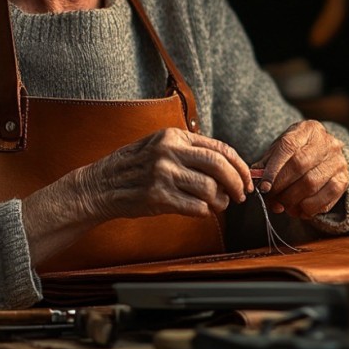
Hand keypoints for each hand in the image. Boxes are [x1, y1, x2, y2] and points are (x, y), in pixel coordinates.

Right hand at [78, 127, 252, 222]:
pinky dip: (205, 211)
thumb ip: (189, 150)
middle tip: (241, 195)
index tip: (246, 178)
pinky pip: (196, 207)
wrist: (101, 185)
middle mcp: (169, 151)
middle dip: (237, 183)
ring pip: (210, 188)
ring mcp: (163, 174)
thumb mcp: (160, 146)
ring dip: (220, 201)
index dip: (239, 166)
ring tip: (217, 204)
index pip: (219, 148)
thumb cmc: (135, 167)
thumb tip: (228, 166)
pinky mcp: (158, 197)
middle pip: (219, 166)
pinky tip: (201, 210)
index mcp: (174, 136)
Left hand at [253, 120, 348, 218]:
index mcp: (308, 129)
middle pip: (300, 166)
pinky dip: (308, 208)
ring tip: (281, 205)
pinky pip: (325, 199)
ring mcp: (338, 161)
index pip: (288, 147)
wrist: (325, 156)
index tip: (263, 187)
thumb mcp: (280, 149)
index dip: (274, 168)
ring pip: (311, 184)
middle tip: (270, 198)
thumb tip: (254, 179)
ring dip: (292, 199)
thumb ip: (267, 163)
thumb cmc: (296, 152)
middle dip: (281, 186)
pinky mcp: (344, 180)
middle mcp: (327, 142)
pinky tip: (297, 209)